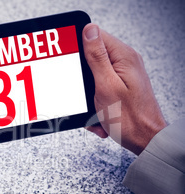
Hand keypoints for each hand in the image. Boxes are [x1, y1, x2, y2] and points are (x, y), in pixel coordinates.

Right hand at [82, 24, 166, 154]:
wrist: (144, 140)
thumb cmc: (129, 118)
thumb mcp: (105, 85)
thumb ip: (96, 57)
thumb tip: (89, 30)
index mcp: (123, 57)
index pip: (96, 37)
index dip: (79, 47)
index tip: (72, 63)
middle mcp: (125, 64)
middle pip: (92, 59)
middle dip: (83, 79)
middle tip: (86, 93)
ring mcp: (122, 76)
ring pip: (92, 78)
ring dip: (88, 96)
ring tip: (95, 109)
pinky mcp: (118, 89)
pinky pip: (98, 91)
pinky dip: (94, 105)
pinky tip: (99, 116)